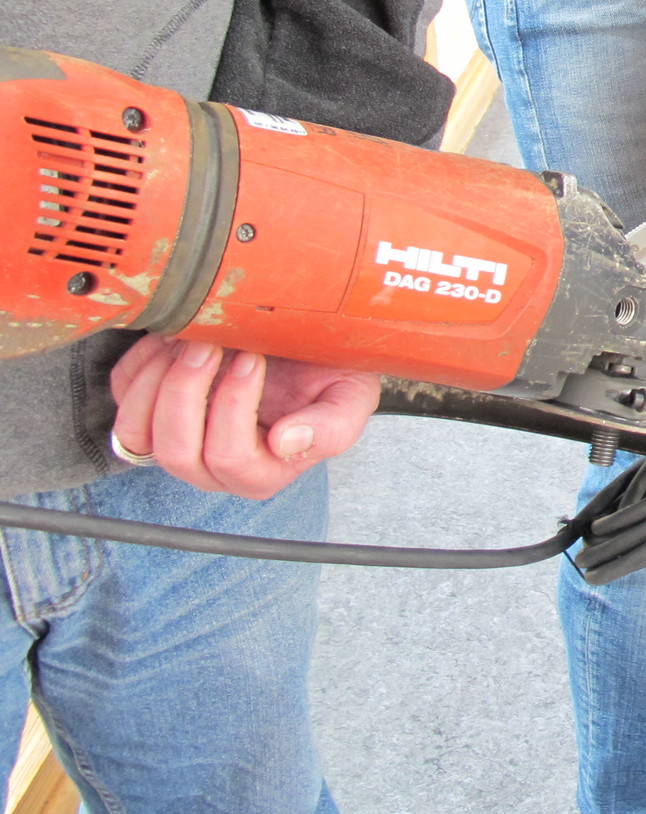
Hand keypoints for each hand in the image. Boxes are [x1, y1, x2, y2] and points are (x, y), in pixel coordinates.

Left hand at [109, 335, 379, 498]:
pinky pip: (124, 398)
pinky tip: (176, 341)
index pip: (229, 457)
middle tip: (214, 343)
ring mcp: (177, 442)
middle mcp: (212, 468)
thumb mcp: (352, 398)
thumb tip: (286, 443)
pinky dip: (142, 364)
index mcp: (261, 473)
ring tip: (192, 339)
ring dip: (158, 380)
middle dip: (189, 389)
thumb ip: (332, 427)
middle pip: (176, 450)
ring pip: (137, 433)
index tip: (255, 357)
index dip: (235, 404)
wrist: (309, 349)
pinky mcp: (150, 412)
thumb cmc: (330, 375)